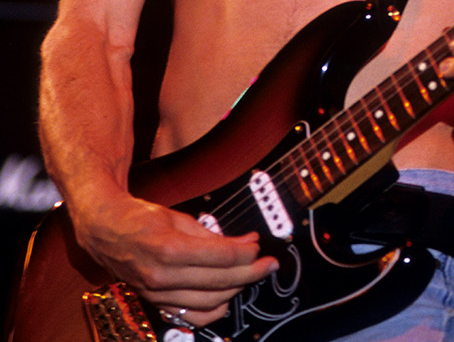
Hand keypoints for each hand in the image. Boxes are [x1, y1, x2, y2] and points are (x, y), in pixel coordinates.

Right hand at [74, 192, 278, 326]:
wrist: (106, 230)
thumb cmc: (141, 218)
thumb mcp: (178, 217)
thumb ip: (212, 234)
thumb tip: (245, 241)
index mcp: (169, 247)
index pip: (220, 256)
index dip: (246, 253)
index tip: (260, 247)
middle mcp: (163, 275)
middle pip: (219, 281)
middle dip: (250, 272)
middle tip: (267, 263)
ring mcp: (158, 293)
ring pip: (209, 302)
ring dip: (236, 289)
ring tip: (251, 275)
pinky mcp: (156, 302)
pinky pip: (190, 315)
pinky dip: (213, 310)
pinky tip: (227, 296)